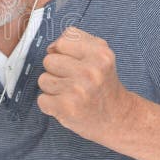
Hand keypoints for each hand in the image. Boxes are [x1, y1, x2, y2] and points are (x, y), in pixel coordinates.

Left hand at [37, 26, 135, 143]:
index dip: (63, 52)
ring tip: (70, 94)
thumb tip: (51, 48)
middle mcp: (91, 71)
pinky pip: (41, 99)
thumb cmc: (103, 84)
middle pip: (49, 60)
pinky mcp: (67, 107)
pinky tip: (66, 106)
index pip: (62, 41)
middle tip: (73, 81)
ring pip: (43, 79)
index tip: (73, 63)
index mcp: (100, 54)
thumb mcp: (101, 56)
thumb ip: (77, 42)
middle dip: (56, 71)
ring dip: (52, 88)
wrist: (118, 118)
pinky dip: (50, 105)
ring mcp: (78, 90)